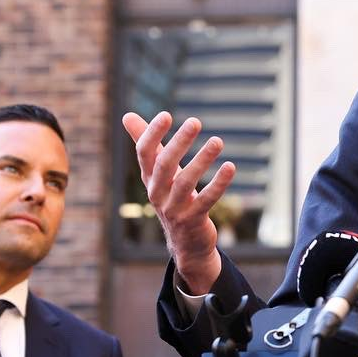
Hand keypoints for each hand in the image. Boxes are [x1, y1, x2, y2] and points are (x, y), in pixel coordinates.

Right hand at [122, 111, 235, 294]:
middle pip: (164, 165)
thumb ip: (147, 144)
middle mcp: (157, 193)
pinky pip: (206, 200)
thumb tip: (127, 115)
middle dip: (179, 143)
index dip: (152, 134)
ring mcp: (173, 208)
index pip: (144, 153)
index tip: (165, 115)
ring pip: (185, 182)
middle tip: (195, 121)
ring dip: (202, 160)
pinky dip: (218, 183)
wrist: (185, 241)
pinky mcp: (193, 220)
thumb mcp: (159, 172)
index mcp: (149, 178)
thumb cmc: (172, 197)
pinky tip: (230, 167)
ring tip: (218, 141)